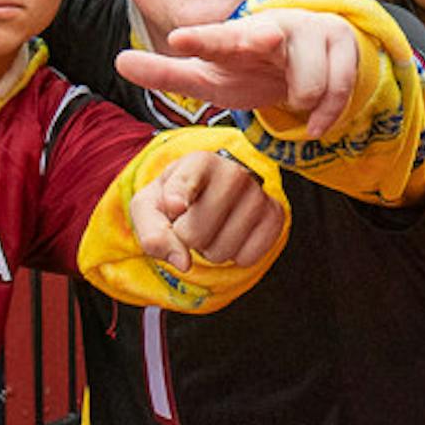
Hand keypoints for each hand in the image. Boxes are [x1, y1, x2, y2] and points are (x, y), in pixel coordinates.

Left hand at [115, 8, 360, 137]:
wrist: (305, 59)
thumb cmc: (248, 69)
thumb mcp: (209, 78)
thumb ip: (166, 73)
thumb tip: (118, 61)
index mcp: (234, 38)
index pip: (215, 39)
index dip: (199, 40)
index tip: (177, 40)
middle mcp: (271, 28)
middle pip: (269, 37)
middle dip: (266, 37)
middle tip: (266, 40)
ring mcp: (310, 31)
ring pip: (308, 83)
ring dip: (303, 101)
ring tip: (296, 99)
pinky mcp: (341, 41)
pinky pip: (338, 90)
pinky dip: (327, 113)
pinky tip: (318, 119)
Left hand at [128, 149, 284, 271]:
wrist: (210, 196)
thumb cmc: (175, 200)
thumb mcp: (149, 208)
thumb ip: (152, 233)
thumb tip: (183, 262)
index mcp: (198, 162)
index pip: (187, 183)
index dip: (178, 197)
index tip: (175, 206)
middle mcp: (233, 172)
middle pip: (195, 233)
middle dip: (185, 239)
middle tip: (190, 223)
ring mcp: (258, 194)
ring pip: (222, 251)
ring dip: (209, 250)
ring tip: (212, 228)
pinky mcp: (275, 215)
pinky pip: (247, 257)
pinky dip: (234, 257)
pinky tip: (232, 236)